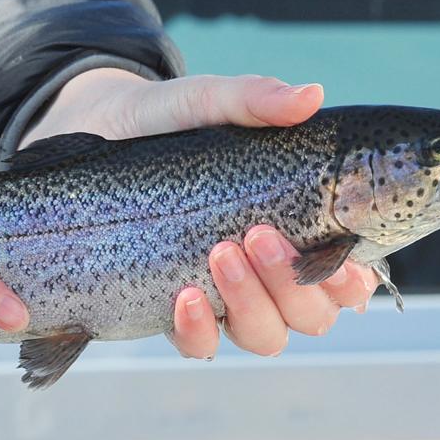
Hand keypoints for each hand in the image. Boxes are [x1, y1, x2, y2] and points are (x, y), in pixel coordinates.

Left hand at [21, 69, 378, 358]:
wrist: (89, 133)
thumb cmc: (157, 120)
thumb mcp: (200, 102)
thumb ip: (250, 99)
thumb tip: (309, 96)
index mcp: (291, 223)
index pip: (344, 272)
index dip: (350, 279)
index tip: (337, 255)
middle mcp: (264, 269)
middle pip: (311, 314)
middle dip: (294, 286)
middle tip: (257, 235)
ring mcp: (218, 293)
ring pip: (265, 336)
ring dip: (252, 306)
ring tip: (220, 254)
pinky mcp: (169, 307)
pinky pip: (200, 344)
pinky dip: (199, 330)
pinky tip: (184, 296)